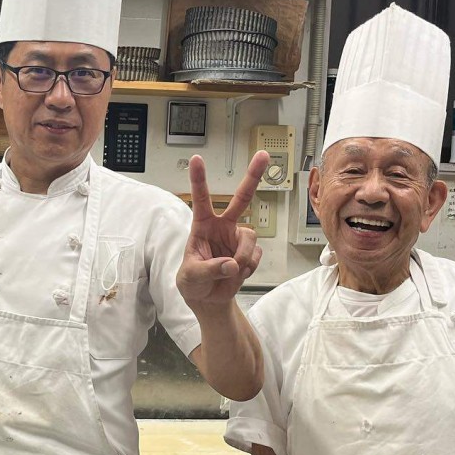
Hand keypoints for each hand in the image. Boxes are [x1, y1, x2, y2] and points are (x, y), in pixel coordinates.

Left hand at [177, 151, 269, 308]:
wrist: (208, 299)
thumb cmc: (192, 282)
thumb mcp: (191, 276)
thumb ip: (210, 269)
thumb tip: (232, 264)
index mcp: (202, 225)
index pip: (201, 198)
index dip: (199, 179)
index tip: (196, 159)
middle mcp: (223, 227)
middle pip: (241, 198)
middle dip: (253, 176)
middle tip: (263, 155)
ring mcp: (238, 239)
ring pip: (251, 237)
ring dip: (242, 256)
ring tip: (230, 271)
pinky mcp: (250, 253)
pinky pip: (256, 257)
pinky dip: (247, 269)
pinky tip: (236, 274)